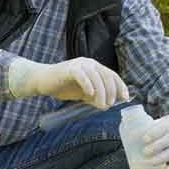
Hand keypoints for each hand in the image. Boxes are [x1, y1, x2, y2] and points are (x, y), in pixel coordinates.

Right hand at [8, 57, 128, 109]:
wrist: (43, 81)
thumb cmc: (64, 86)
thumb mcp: (83, 94)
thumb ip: (95, 97)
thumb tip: (108, 105)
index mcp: (95, 67)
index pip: (112, 75)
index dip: (120, 86)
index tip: (125, 98)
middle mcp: (89, 63)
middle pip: (106, 75)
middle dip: (111, 91)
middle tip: (109, 104)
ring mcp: (79, 64)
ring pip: (96, 76)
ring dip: (101, 91)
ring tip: (102, 104)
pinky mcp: (69, 68)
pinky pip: (81, 75)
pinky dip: (87, 84)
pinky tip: (90, 93)